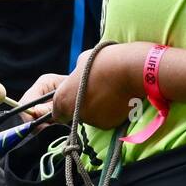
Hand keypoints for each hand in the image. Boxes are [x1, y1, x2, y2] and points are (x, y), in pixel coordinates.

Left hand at [19, 42, 150, 128]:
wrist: (132, 69)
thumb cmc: (104, 60)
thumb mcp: (82, 62)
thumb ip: (76, 77)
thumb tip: (78, 80)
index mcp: (63, 99)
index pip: (54, 112)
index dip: (58, 107)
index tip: (64, 100)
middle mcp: (75, 114)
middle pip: (73, 114)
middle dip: (80, 104)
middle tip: (92, 88)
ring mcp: (93, 121)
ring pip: (90, 116)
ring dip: (95, 106)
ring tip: (108, 88)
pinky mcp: (110, 124)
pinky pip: (106, 117)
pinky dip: (109, 109)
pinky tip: (117, 96)